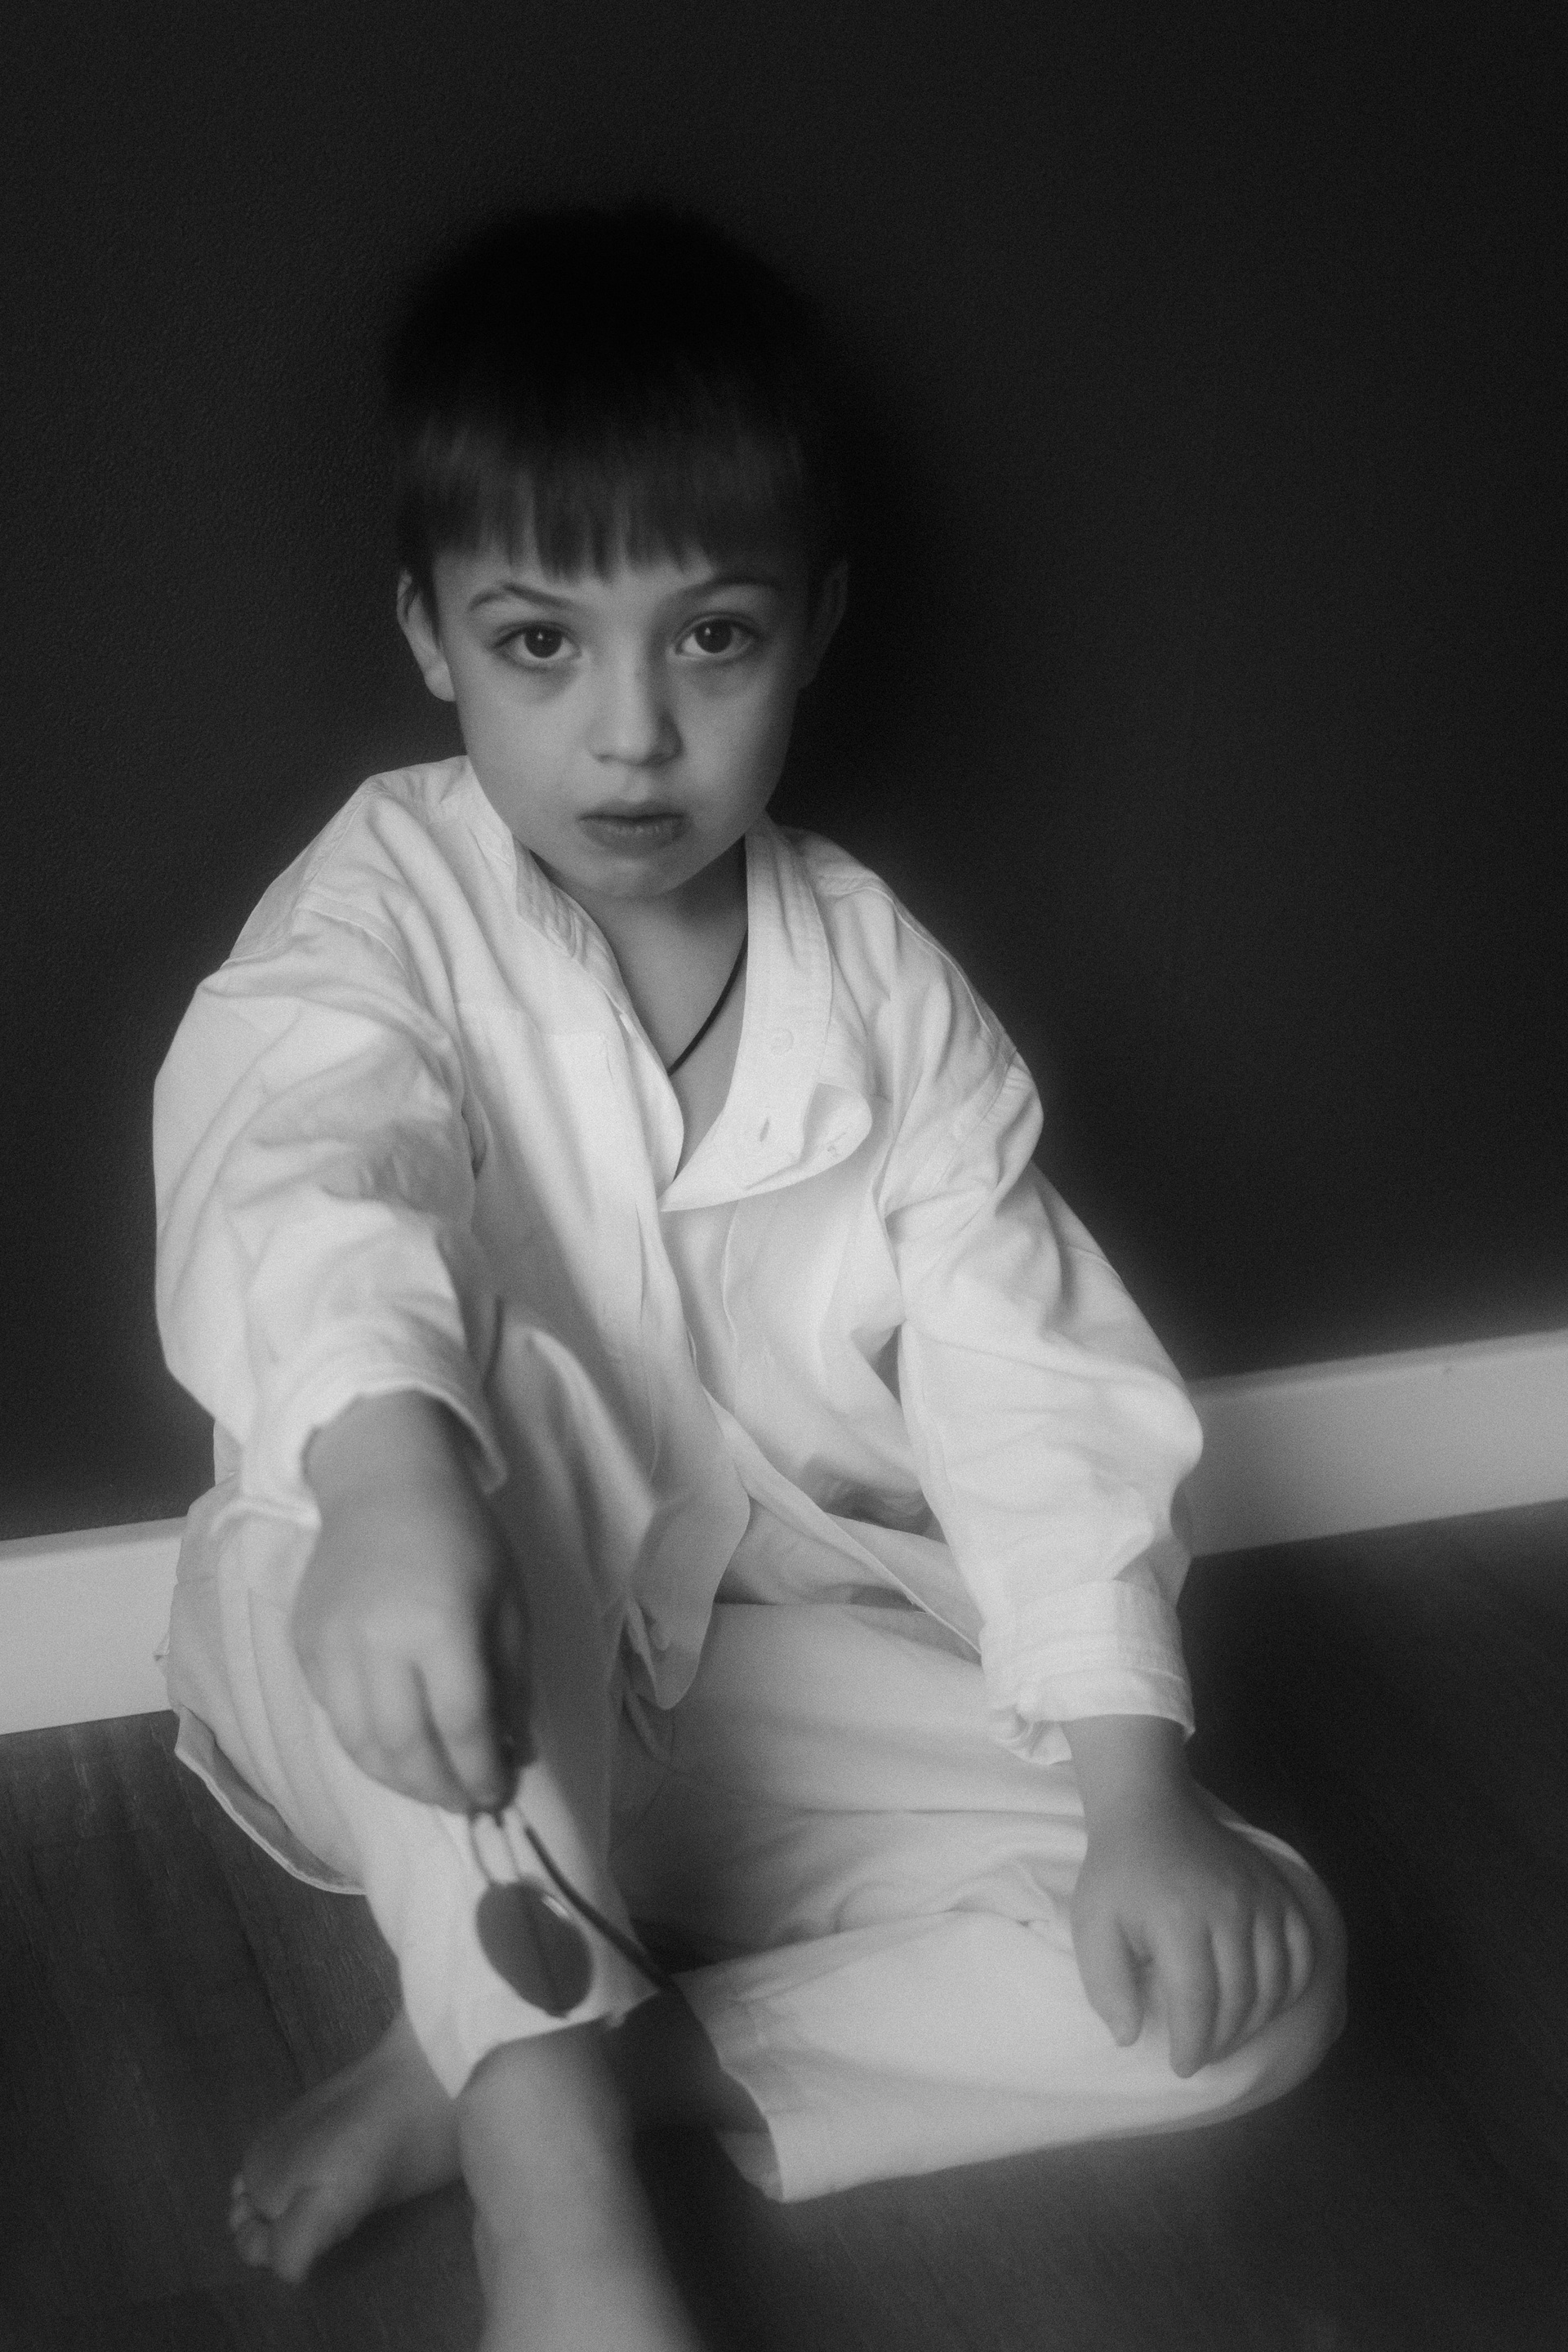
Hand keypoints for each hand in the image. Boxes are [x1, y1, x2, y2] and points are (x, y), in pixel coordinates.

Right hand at [292, 1393, 529, 1812]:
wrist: (383, 1484)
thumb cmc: (462, 1537)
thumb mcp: (509, 1600)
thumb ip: (512, 1679)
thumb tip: (514, 1750)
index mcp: (440, 1624)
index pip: (461, 1725)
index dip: (482, 1771)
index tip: (500, 1793)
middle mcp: (377, 1641)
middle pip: (405, 1747)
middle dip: (441, 1788)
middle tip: (466, 1801)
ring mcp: (332, 1645)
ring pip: (360, 1744)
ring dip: (400, 1779)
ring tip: (432, 1786)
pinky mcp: (304, 1645)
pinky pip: (333, 1715)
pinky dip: (366, 1746)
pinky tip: (396, 1747)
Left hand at [1066, 1717, 1315, 2076]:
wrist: (1151, 1809)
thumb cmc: (1118, 1874)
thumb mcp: (1093, 1926)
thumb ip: (1106, 1985)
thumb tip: (1129, 2038)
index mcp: (1178, 1920)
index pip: (1197, 2003)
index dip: (1192, 2045)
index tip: (1182, 2066)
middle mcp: (1228, 1909)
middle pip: (1240, 1998)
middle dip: (1222, 2040)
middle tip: (1203, 2055)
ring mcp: (1260, 1897)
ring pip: (1276, 1981)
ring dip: (1256, 2021)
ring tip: (1228, 2034)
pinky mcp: (1279, 1889)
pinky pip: (1304, 1949)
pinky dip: (1294, 1985)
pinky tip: (1268, 2000)